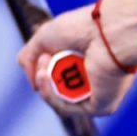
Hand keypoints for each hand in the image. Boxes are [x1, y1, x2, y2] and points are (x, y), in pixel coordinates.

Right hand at [16, 2, 136, 116]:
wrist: (107, 30)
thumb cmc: (83, 27)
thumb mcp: (45, 37)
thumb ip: (29, 59)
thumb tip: (33, 83)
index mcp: (93, 61)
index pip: (63, 75)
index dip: (46, 69)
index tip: (42, 54)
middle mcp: (99, 78)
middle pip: (59, 90)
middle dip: (44, 76)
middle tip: (44, 57)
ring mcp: (100, 94)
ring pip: (60, 102)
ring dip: (44, 85)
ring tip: (43, 65)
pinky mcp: (102, 106)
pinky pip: (67, 108)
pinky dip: (50, 94)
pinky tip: (45, 75)